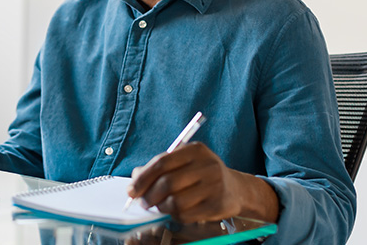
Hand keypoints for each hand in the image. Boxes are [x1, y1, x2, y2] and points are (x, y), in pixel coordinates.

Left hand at [126, 142, 278, 222]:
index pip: (161, 162)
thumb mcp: (183, 162)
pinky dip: (175, 215)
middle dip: (149, 196)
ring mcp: (214, 186)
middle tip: (143, 202)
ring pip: (175, 202)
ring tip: (159, 206)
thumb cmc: (201, 174)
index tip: (131, 190)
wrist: (235, 188)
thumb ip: (159, 166)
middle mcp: (207, 165)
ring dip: (161, 207)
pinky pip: (186, 215)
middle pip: (167, 183)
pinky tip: (176, 211)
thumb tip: (135, 178)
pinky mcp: (217, 205)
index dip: (143, 178)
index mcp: (195, 150)